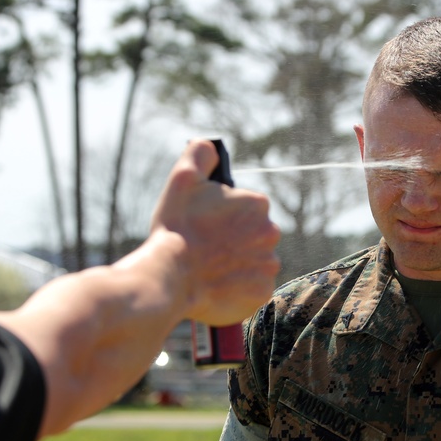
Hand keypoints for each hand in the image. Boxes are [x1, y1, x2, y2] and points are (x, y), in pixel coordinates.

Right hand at [152, 139, 280, 325]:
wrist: (170, 275)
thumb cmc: (176, 226)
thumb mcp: (182, 178)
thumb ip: (201, 154)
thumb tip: (213, 147)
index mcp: (258, 204)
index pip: (246, 209)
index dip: (223, 217)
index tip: (207, 226)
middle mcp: (271, 233)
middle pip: (252, 236)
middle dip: (233, 241)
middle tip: (207, 248)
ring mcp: (268, 265)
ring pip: (254, 262)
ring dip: (237, 265)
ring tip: (209, 269)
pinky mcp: (261, 292)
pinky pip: (253, 289)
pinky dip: (238, 289)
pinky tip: (217, 286)